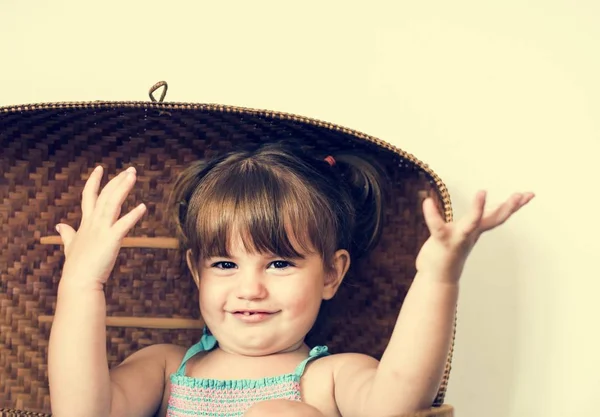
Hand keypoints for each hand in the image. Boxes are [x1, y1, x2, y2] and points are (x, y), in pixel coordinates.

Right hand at [55, 165, 146, 288]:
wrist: (78, 282)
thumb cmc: (76, 266)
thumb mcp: (70, 246)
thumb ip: (67, 234)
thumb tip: (60, 226)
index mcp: (86, 222)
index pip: (89, 196)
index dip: (94, 181)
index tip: (100, 168)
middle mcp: (93, 222)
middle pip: (106, 195)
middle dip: (117, 180)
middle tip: (130, 169)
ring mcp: (102, 230)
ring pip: (113, 203)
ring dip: (124, 188)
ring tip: (133, 176)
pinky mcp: (111, 239)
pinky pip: (124, 224)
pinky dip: (134, 215)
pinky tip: (143, 207)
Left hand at [415, 190, 534, 281]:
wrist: (438, 278)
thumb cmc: (449, 253)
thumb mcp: (466, 233)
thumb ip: (475, 221)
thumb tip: (485, 210)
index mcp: (476, 230)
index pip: (497, 215)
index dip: (512, 205)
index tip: (528, 194)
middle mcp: (471, 234)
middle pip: (494, 218)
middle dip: (509, 207)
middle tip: (523, 195)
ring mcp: (458, 238)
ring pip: (471, 223)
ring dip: (478, 209)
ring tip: (482, 192)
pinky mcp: (442, 242)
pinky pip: (437, 227)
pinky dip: (432, 214)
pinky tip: (427, 202)